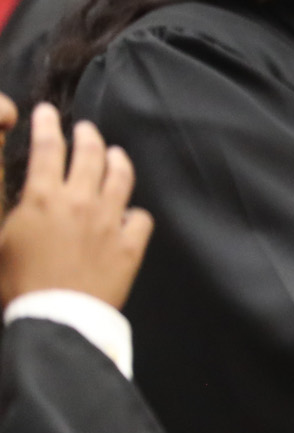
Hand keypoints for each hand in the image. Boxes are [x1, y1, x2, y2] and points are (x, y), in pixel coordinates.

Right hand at [0, 104, 152, 308]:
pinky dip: (134, 213)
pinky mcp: (129, 247)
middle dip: (87, 136)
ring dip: (117, 161)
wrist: (53, 320)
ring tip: (115, 154)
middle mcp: (80, 203)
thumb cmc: (15, 284)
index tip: (47, 112)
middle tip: (84, 129)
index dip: (47, 126)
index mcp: (42, 199)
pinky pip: (140, 219)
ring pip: (120, 179)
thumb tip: (25, 198)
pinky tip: (130, 213)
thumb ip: (14, 211)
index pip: (46, 149)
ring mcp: (109, 223)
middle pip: (90, 155)